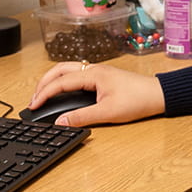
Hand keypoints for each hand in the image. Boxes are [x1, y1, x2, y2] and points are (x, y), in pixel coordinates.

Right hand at [29, 62, 165, 127]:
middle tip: (33, 100)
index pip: (60, 82)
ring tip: (42, 95)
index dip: (43, 94)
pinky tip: (62, 91)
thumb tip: (61, 122)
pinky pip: (76, 74)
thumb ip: (82, 117)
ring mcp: (98, 71)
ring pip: (67, 70)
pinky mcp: (102, 77)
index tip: (33, 106)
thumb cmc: (138, 100)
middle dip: (43, 84)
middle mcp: (93, 69)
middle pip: (59, 71)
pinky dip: (63, 81)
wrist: (158, 95)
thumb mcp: (108, 113)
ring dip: (52, 81)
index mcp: (93, 74)